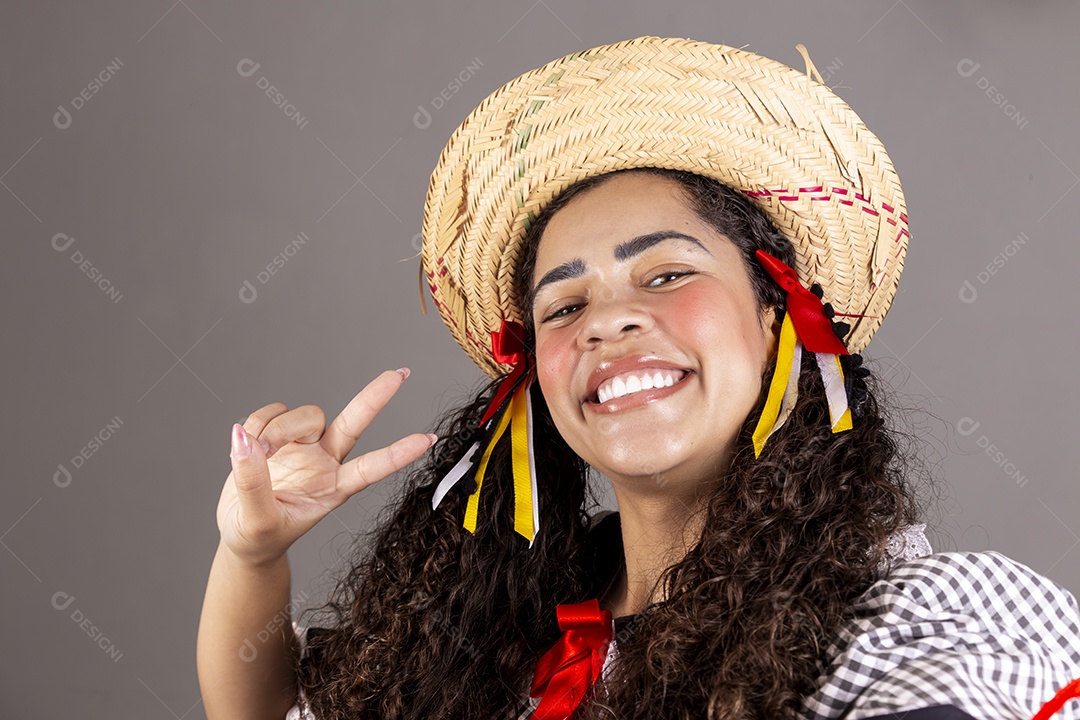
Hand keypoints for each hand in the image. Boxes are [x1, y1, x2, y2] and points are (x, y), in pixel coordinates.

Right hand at [216, 368, 435, 566]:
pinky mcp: (280, 435)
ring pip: (305, 415)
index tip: (428, 440)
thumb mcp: (258, 522)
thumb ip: (252, 482)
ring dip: (277, 428)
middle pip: (355, 422)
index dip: (398, 454)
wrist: (241, 537)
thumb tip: (245, 441)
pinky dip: (257, 424)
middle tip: (399, 375)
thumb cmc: (258, 537)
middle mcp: (326, 461)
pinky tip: (246, 444)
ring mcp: (304, 445)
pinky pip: (272, 411)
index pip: (371, 468)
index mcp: (334, 488)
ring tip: (256, 451)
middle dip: (375, 397)